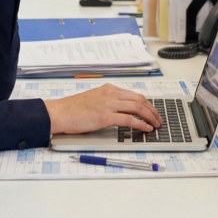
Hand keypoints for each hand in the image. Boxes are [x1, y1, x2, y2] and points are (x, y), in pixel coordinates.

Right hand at [43, 84, 163, 134]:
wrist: (59, 112)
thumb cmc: (73, 109)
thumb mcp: (94, 99)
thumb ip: (108, 102)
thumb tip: (121, 111)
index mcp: (108, 89)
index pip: (134, 95)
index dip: (147, 104)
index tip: (153, 111)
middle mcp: (110, 94)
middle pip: (139, 99)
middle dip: (152, 110)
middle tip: (158, 119)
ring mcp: (108, 104)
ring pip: (137, 107)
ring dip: (150, 117)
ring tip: (155, 125)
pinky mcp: (105, 116)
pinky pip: (129, 119)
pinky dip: (140, 124)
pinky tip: (146, 129)